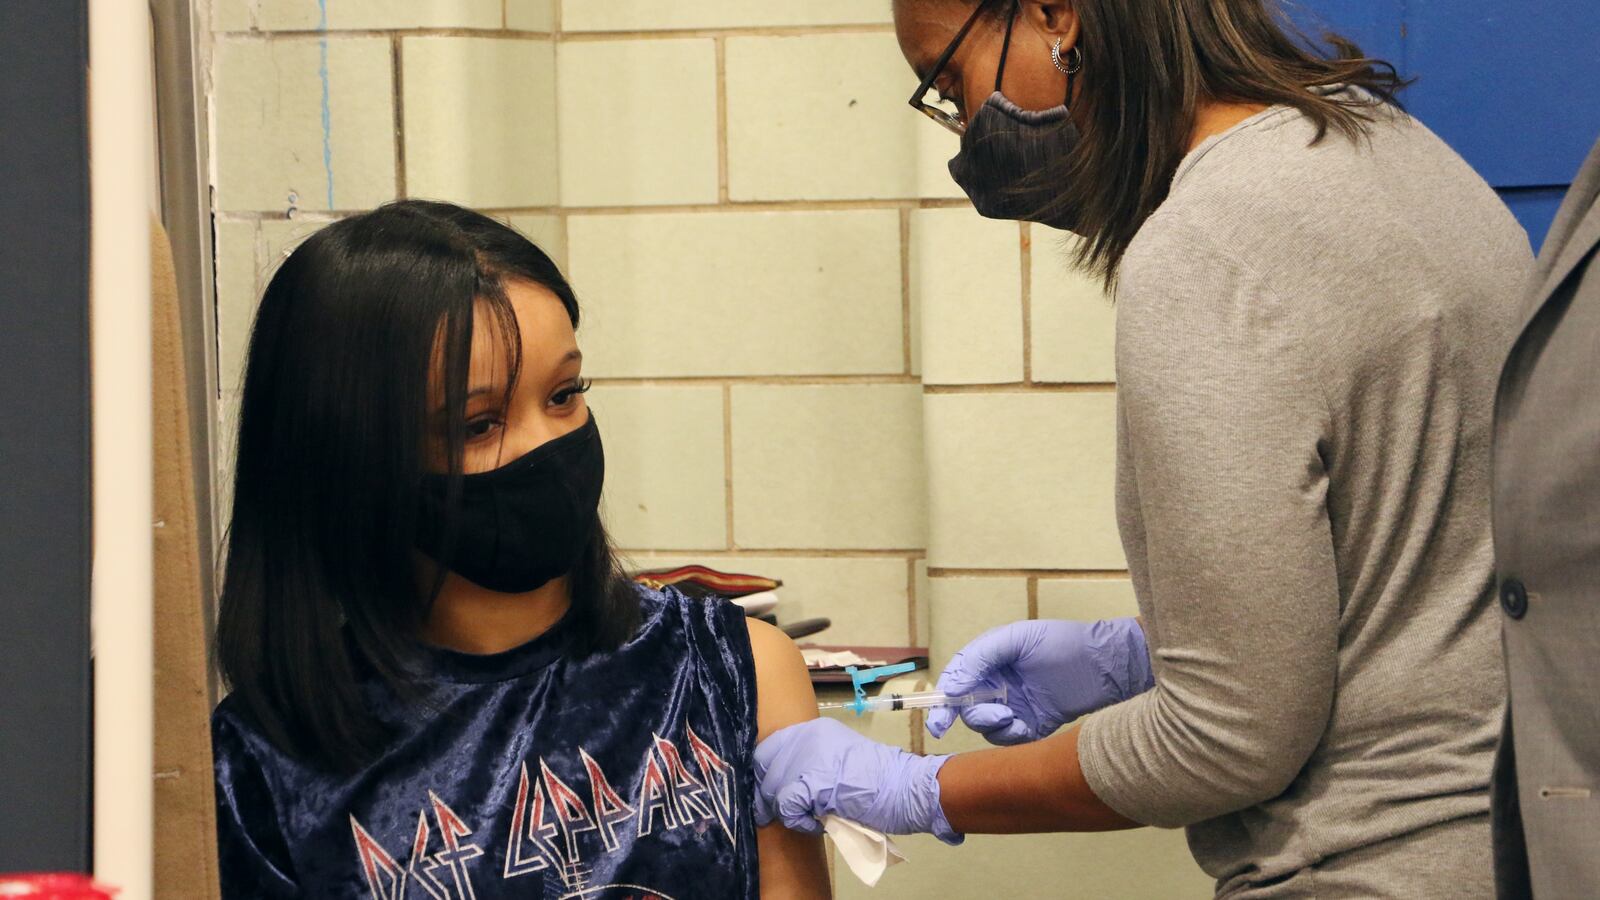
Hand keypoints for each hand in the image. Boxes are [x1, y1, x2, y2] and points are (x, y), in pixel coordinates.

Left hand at [754, 719, 961, 843]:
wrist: (905, 788)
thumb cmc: (879, 781)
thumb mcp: (840, 759)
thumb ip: (813, 762)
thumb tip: (783, 784)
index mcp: (814, 729)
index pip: (770, 747)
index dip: (764, 773)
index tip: (769, 793)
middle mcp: (807, 737)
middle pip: (764, 766)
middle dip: (766, 794)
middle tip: (776, 814)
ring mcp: (810, 758)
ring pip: (773, 787)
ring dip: (784, 810)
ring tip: (806, 819)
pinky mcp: (815, 782)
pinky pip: (787, 805)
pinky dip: (796, 820)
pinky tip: (814, 824)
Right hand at [926, 617, 1153, 745]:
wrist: (1104, 667)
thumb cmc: (1062, 644)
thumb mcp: (1017, 639)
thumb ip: (981, 656)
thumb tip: (951, 683)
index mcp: (990, 661)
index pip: (957, 680)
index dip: (943, 700)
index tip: (938, 719)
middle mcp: (997, 684)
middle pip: (966, 707)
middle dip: (973, 714)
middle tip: (995, 714)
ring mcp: (1013, 706)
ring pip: (985, 726)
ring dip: (993, 725)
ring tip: (1013, 717)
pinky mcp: (1030, 725)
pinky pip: (1007, 738)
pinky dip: (1010, 736)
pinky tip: (1023, 728)